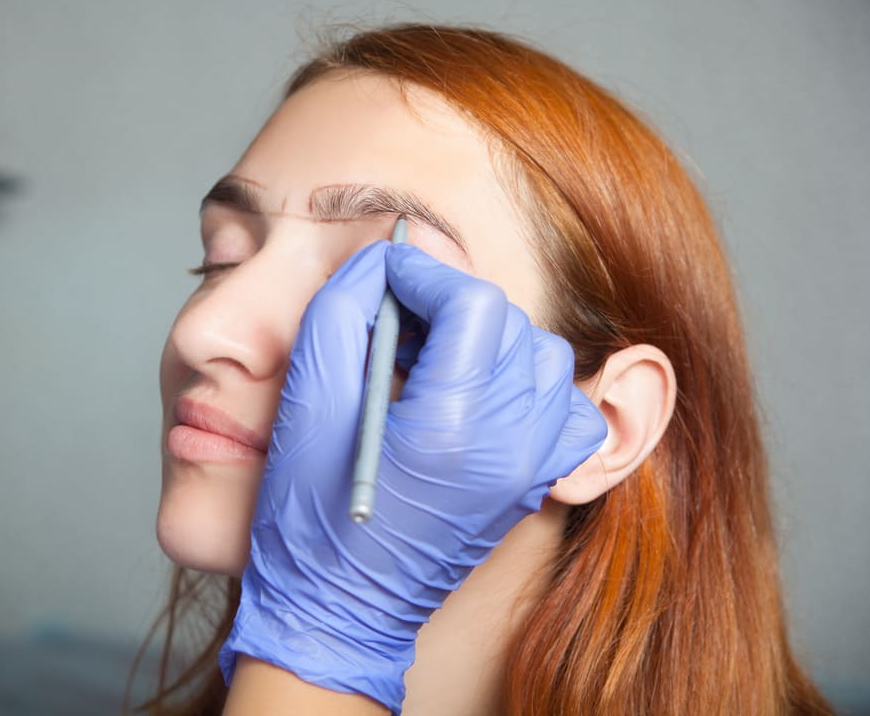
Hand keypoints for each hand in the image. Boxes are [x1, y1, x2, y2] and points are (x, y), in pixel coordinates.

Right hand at [219, 241, 606, 712]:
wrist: (340, 606)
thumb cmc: (308, 514)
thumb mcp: (305, 401)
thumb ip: (342, 311)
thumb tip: (383, 262)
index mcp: (452, 430)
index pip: (473, 304)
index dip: (424, 273)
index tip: (385, 276)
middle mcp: (510, 447)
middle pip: (511, 323)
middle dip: (451, 303)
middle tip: (395, 319)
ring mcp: (531, 469)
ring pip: (543, 357)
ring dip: (488, 337)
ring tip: (431, 355)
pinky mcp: (534, 483)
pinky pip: (564, 408)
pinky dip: (528, 383)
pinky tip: (475, 393)